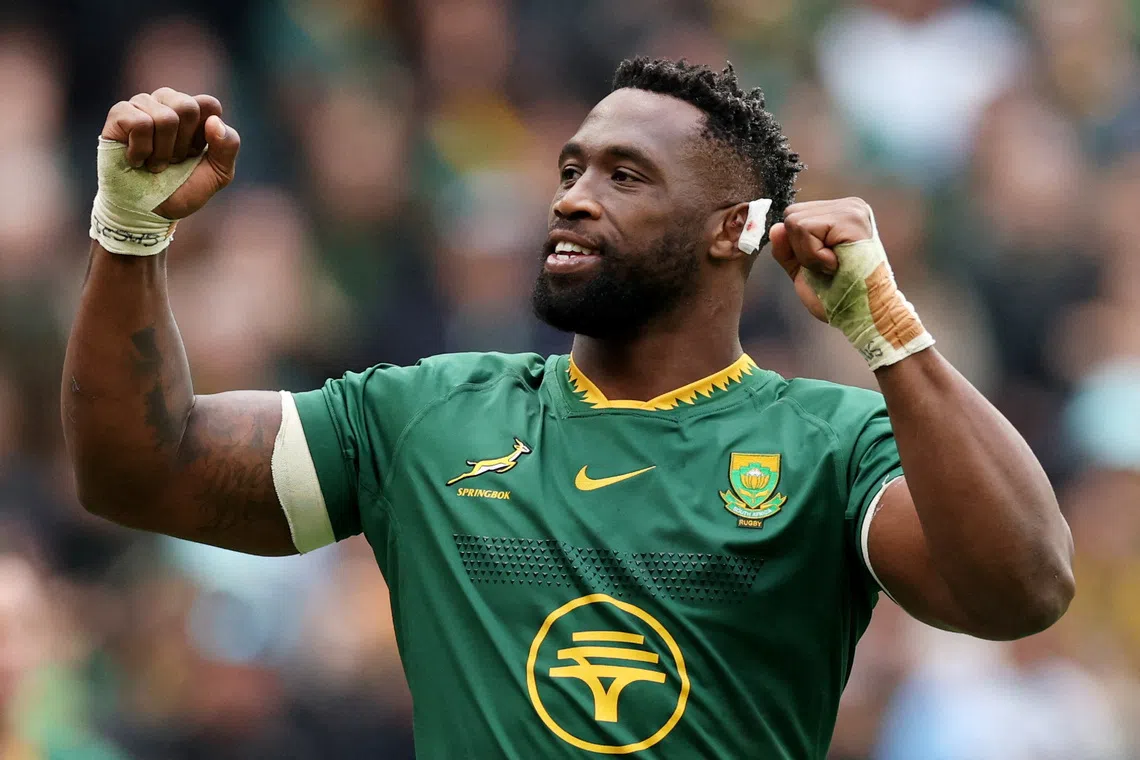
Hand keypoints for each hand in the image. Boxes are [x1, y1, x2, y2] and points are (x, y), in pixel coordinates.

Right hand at [100, 88, 240, 218]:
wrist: (151, 211)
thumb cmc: (184, 188)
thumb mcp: (218, 173)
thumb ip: (228, 146)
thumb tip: (214, 121)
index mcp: (194, 112)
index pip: (209, 104)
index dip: (205, 136)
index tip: (194, 154)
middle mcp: (168, 101)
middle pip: (187, 106)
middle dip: (183, 145)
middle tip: (173, 160)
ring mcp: (142, 105)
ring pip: (165, 117)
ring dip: (163, 152)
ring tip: (155, 163)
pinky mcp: (119, 114)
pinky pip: (140, 123)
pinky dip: (142, 150)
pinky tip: (136, 159)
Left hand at [768, 198, 875, 322]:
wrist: (864, 314)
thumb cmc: (838, 295)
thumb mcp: (804, 269)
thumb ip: (787, 249)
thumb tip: (775, 228)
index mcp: (840, 215)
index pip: (795, 216)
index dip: (798, 247)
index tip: (825, 264)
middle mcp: (849, 206)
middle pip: (791, 215)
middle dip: (801, 249)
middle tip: (829, 267)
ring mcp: (851, 210)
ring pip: (795, 222)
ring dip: (808, 255)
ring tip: (834, 266)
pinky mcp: (850, 219)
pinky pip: (805, 229)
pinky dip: (814, 256)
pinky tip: (836, 265)